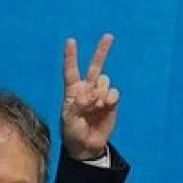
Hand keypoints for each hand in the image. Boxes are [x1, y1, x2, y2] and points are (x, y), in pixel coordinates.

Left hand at [60, 34, 119, 160]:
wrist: (86, 146)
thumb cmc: (72, 132)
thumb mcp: (69, 120)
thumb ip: (78, 105)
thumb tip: (91, 93)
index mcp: (72, 92)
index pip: (71, 71)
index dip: (70, 56)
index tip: (71, 41)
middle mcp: (87, 90)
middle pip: (95, 67)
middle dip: (102, 51)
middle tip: (109, 36)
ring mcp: (100, 95)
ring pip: (105, 81)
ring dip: (101, 92)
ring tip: (95, 107)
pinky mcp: (111, 103)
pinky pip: (114, 93)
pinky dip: (110, 99)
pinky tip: (104, 107)